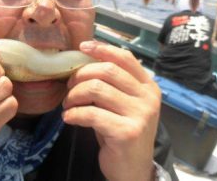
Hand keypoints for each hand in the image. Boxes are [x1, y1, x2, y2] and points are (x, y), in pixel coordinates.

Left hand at [62, 41, 160, 180]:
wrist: (132, 168)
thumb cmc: (122, 130)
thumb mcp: (122, 103)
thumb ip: (112, 83)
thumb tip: (83, 59)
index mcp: (148, 86)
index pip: (125, 57)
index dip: (102, 49)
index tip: (82, 47)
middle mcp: (148, 98)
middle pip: (107, 71)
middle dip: (81, 75)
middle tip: (69, 87)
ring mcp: (140, 115)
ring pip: (97, 89)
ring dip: (74, 95)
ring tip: (68, 105)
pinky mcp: (127, 132)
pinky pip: (92, 113)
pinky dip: (74, 113)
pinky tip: (69, 118)